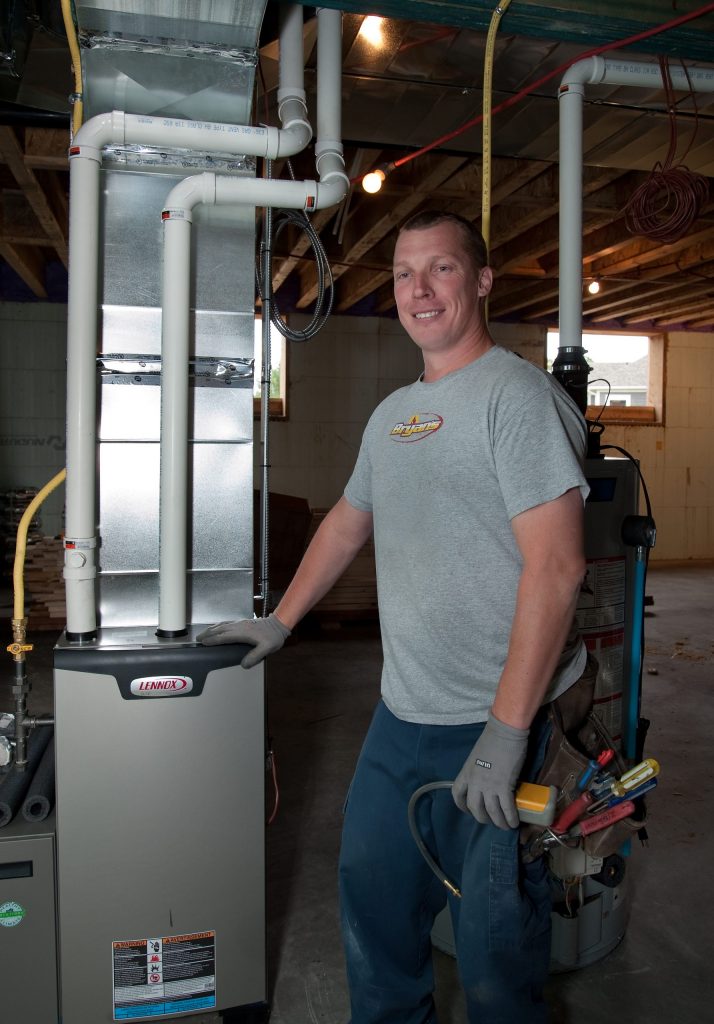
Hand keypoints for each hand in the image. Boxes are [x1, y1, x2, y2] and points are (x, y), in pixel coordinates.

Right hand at [196, 613, 290, 667]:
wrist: (279, 625)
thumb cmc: (273, 637)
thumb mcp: (267, 649)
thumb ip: (255, 656)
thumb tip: (244, 665)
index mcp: (243, 633)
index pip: (224, 636)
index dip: (213, 640)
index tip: (204, 643)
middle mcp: (240, 626)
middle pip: (220, 629)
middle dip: (208, 633)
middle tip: (198, 639)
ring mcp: (240, 623)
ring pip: (222, 625)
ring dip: (211, 629)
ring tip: (203, 633)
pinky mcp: (242, 622)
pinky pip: (227, 623)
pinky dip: (218, 625)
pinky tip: (216, 628)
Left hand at [452, 713, 528, 829]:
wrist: (505, 731)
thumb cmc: (493, 738)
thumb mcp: (478, 756)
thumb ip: (478, 769)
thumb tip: (487, 778)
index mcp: (466, 772)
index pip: (457, 794)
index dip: (462, 806)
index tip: (469, 811)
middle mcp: (474, 781)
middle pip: (474, 808)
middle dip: (483, 818)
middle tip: (491, 820)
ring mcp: (488, 785)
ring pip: (491, 812)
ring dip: (498, 822)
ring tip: (505, 826)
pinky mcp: (504, 786)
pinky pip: (506, 808)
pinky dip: (510, 818)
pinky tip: (514, 822)